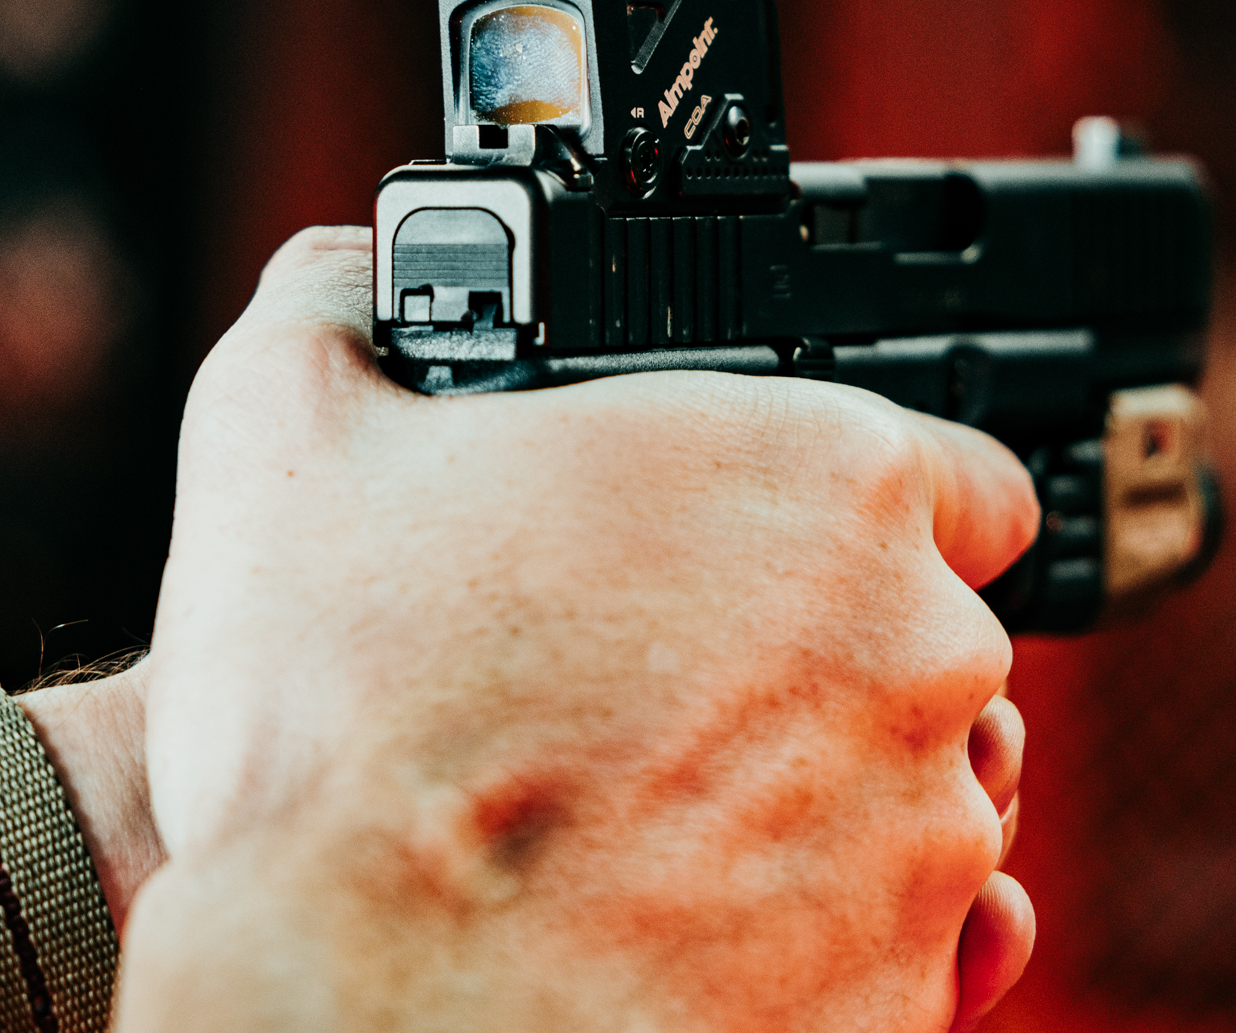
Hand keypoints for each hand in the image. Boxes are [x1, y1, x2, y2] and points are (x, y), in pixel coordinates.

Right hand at [116, 227, 1041, 1031]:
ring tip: (655, 828)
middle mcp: (921, 651)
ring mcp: (927, 839)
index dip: (852, 510)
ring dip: (827, 807)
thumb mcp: (282, 437)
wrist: (357, 1011)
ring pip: (924, 804)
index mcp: (828, 477)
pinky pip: (917, 960)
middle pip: (928, 641)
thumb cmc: (340, 734)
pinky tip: (706, 931)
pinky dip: (835, 948)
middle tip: (660, 698)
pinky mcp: (903, 1000)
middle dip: (821, 665)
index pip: (953, 470)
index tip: (765, 553)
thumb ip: (338, 307)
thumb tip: (349, 275)